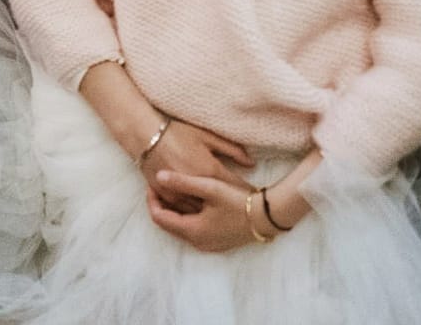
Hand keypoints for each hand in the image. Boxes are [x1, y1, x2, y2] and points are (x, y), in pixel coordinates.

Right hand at [141, 119, 254, 212]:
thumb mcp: (207, 136)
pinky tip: (198, 211)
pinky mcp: (165, 193)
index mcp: (209, 169)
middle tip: (241, 208)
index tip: (254, 196)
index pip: (234, 186)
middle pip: (219, 202)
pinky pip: (181, 208)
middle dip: (230, 205)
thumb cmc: (176, 132)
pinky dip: (190, 210)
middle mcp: (195, 184)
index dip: (245, 191)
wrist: (144, 133)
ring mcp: (179, 191)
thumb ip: (232, 150)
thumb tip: (251, 163)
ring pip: (200, 210)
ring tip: (221, 214)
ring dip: (210, 212)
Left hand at [147, 171, 262, 250]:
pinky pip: (193, 230)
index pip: (159, 218)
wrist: (269, 217)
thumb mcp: (210, 187)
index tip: (153, 182)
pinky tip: (192, 200)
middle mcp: (198, 242)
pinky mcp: (217, 242)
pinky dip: (187, 216)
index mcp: (193, 231)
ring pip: (180, 227)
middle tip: (161, 184)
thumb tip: (157, 176)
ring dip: (174, 210)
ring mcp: (208, 245)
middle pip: (168, 224)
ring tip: (175, 189)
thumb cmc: (240, 201)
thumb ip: (182, 182)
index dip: (152, 199)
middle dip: (161, 204)